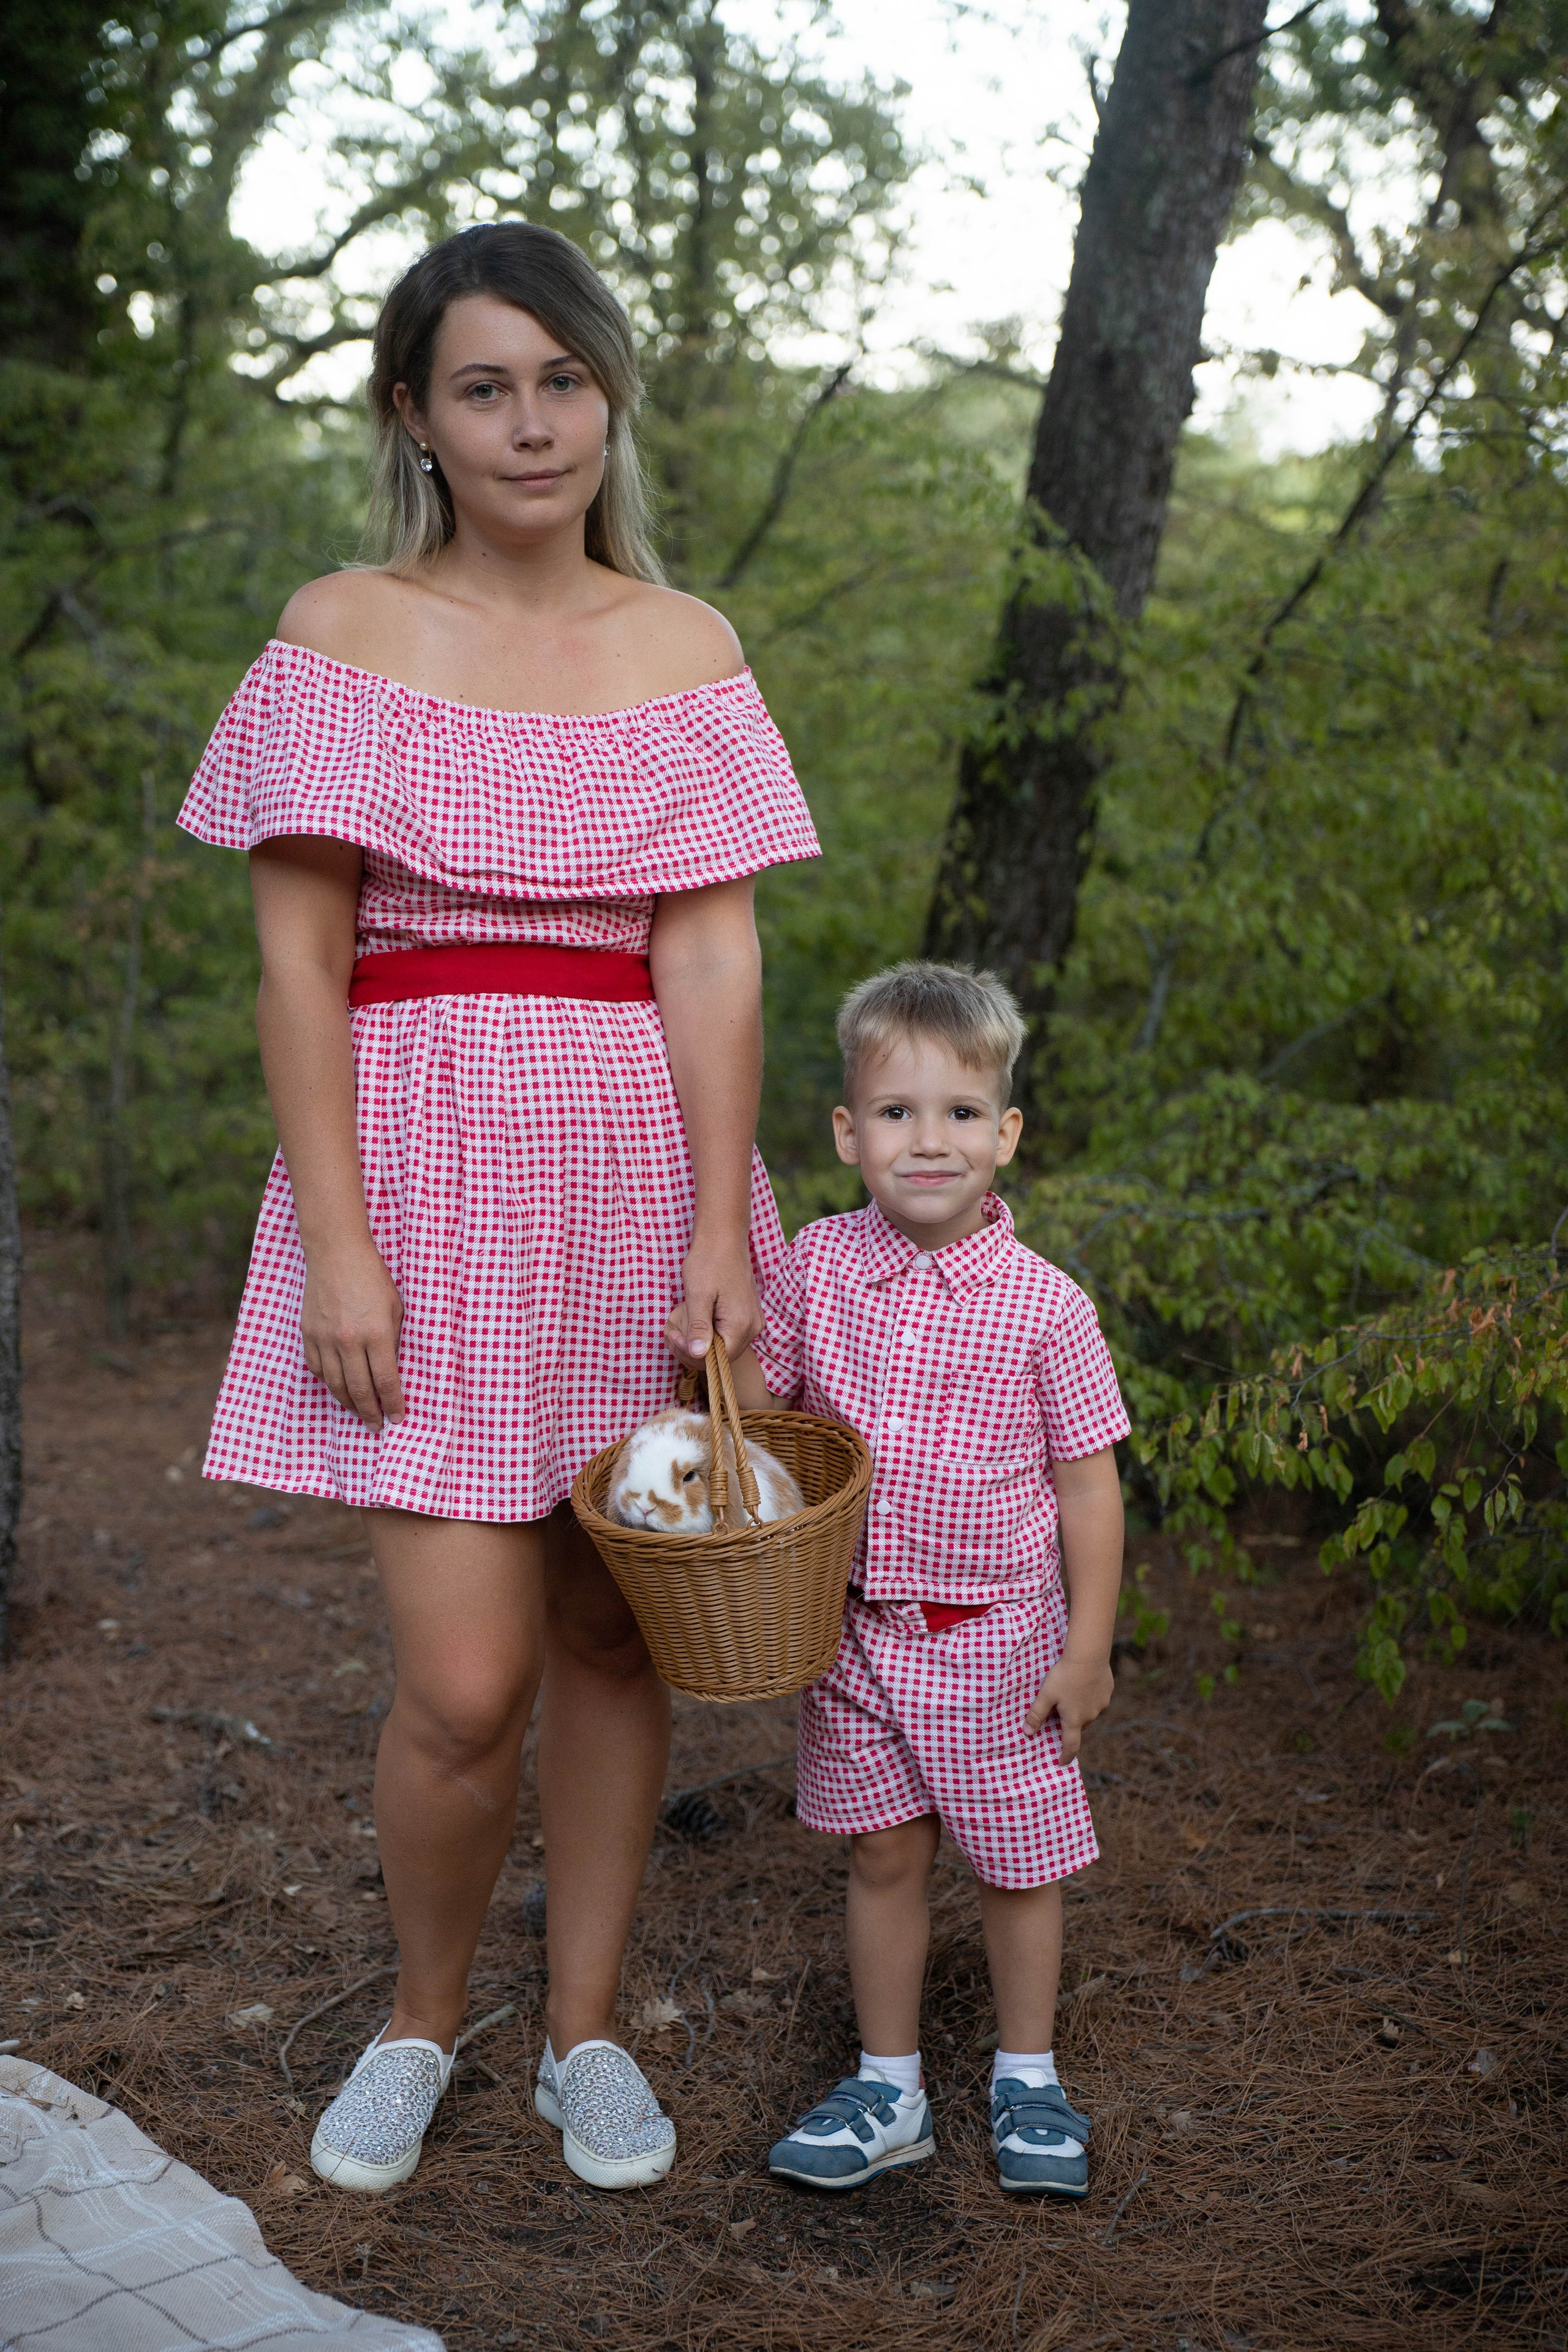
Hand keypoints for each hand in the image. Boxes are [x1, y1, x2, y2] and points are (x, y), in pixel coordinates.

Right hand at [301, 1238, 404, 1428]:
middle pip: (359, 1390)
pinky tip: (338, 1388)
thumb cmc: (373, 1277)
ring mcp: (324, 1339)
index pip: (385, 1381)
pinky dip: (328, 1383)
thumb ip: (393, 1340)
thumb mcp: (396, 1307)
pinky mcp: (308, 1334)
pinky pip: (317, 1369)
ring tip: (360, 1413)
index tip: (398, 1418)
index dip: (393, 1404)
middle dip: (370, 1413)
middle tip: (377, 1426)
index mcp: (376, 1333)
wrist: (336, 1253)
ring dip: (348, 1403)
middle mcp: (348, 1340)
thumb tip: (391, 1371)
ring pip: (335, 1385)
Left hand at [664, 1234, 760, 1370]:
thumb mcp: (698, 1295)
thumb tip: (698, 1355)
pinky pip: (727, 1335)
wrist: (723, 1238)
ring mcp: (752, 1322)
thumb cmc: (709, 1261)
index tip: (673, 1336)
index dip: (691, 1355)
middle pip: (721, 1356)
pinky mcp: (747, 1315)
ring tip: (678, 1327)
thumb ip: (699, 1327)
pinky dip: (708, 1333)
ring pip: (723, 1347)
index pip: (717, 1360)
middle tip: (671, 1333)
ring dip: (699, 1343)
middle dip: (692, 1350)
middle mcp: (753, 1328)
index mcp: (741, 1325)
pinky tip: (693, 1320)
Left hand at [1026, 1653, 1114, 1760]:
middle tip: (1059, 1714)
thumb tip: (1027, 1733)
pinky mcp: (1108, 1691)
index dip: (1066, 1756)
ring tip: (1071, 1694)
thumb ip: (1036, 1714)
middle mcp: (1090, 1716)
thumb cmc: (1064, 1676)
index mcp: (1074, 1720)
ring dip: (1080, 1709)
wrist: (1088, 1655)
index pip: (1071, 1745)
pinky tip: (1083, 1683)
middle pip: (1079, 1726)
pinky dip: (1089, 1696)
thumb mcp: (1046, 1695)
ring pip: (1089, 1712)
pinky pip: (1097, 1699)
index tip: (1061, 1761)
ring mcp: (1101, 1704)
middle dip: (1070, 1724)